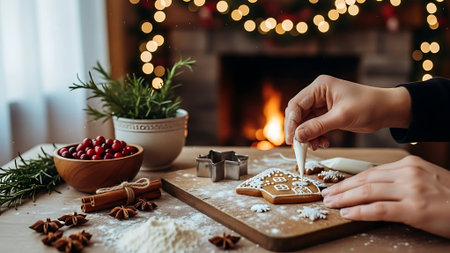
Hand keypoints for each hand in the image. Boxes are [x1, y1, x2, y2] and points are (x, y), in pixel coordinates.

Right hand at [284, 75, 410, 147]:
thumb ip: (318, 126)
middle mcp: (318, 94)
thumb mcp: (342, 117)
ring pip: (304, 123)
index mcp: (319, 87)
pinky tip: (323, 143)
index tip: (292, 139)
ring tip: (316, 145)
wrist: (388, 110)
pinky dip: (315, 136)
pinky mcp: (327, 115)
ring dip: (308, 136)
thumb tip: (298, 136)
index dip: (291, 123)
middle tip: (299, 146)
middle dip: (298, 131)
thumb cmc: (369, 106)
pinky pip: (314, 127)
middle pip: (298, 114)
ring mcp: (321, 105)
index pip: (296, 105)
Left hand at [322, 155, 449, 238]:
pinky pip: (380, 209)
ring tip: (331, 203)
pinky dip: (360, 211)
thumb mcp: (425, 179)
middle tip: (326, 194)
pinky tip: (348, 214)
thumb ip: (400, 180)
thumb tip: (372, 188)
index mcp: (409, 164)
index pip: (371, 171)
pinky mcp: (415, 208)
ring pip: (368, 192)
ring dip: (345, 198)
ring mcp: (412, 190)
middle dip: (342, 188)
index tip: (336, 185)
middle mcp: (409, 173)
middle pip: (366, 180)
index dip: (350, 180)